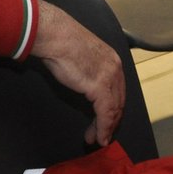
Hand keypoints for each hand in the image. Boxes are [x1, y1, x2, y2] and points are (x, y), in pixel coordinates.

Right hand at [31, 1, 125, 144]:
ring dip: (105, 128)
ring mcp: (109, 77)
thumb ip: (86, 68)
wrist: (54, 35)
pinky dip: (102, 128)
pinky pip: (105, 114)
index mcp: (111, 59)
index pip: (117, 89)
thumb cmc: (59, 40)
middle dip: (110, 121)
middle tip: (100, 133)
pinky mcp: (99, 87)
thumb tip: (81, 79)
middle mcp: (115, 68)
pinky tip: (98, 137)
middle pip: (118, 101)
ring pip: (114, 110)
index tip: (105, 119)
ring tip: (96, 138)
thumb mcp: (79, 54)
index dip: (112, 107)